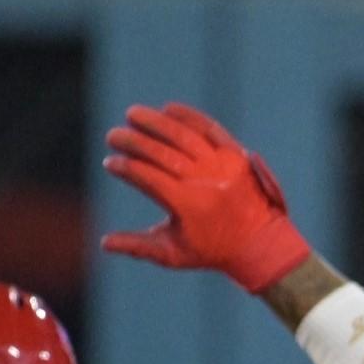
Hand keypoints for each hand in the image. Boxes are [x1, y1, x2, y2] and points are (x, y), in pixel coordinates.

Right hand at [101, 103, 311, 292]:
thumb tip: (103, 243)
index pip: (148, 178)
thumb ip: (137, 246)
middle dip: (134, 141)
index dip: (126, 168)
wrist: (259, 243)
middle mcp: (204, 181)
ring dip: (156, 122)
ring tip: (132, 114)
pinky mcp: (236, 154)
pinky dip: (189, 117)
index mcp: (186, 205)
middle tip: (112, 135)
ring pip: (184, 135)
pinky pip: (210, 129)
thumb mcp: (172, 254)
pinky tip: (168, 109)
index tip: (109, 162)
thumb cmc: (209, 251)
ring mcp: (222, 165)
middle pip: (162, 153)